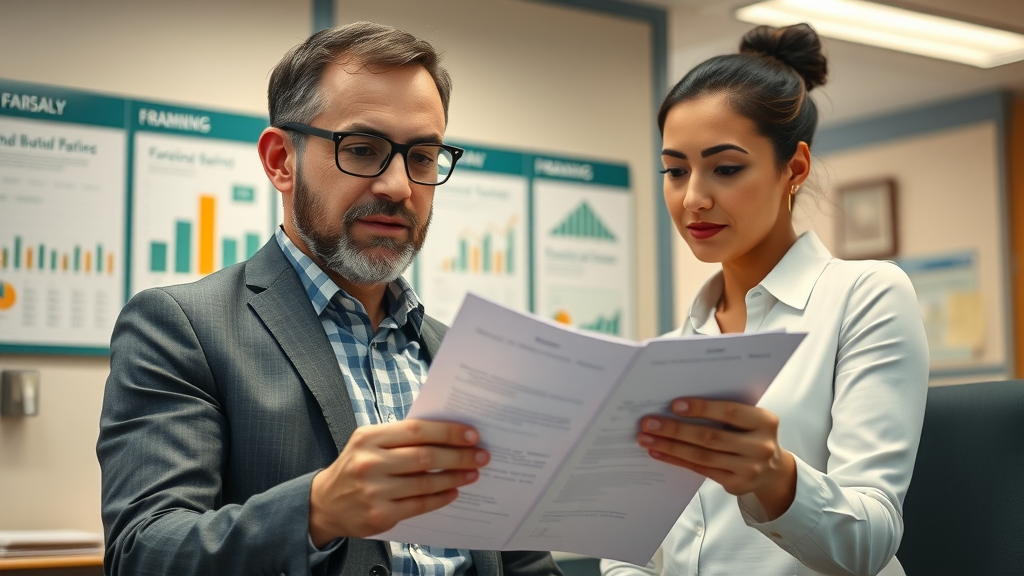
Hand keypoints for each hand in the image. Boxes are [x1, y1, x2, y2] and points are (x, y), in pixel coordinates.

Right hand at [308, 419, 488, 545]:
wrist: (325, 503)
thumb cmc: (355, 466)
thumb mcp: (368, 442)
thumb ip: (400, 436)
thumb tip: (446, 433)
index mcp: (369, 438)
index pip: (417, 430)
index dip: (448, 432)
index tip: (471, 434)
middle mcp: (370, 463)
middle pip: (425, 457)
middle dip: (459, 456)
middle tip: (481, 455)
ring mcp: (374, 491)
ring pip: (426, 483)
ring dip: (455, 477)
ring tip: (472, 473)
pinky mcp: (380, 515)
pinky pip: (420, 505)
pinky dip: (441, 498)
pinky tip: (453, 491)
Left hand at [637, 398, 795, 519]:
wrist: (773, 470)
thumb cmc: (753, 435)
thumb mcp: (750, 419)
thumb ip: (725, 411)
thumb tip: (677, 404)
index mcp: (765, 422)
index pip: (730, 412)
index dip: (702, 408)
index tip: (674, 405)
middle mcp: (760, 447)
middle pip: (710, 437)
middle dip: (675, 430)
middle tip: (649, 423)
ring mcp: (749, 469)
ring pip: (701, 456)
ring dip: (669, 446)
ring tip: (646, 438)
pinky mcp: (736, 485)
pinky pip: (700, 470)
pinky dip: (676, 460)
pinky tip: (658, 452)